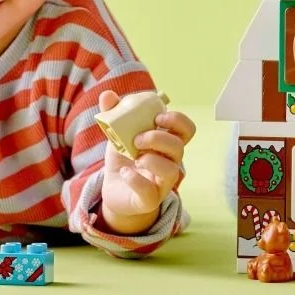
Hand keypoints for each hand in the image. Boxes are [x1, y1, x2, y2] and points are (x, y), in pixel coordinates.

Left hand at [97, 89, 195, 233]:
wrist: (115, 191)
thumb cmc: (124, 159)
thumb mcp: (118, 134)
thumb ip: (114, 114)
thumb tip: (107, 94)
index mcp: (167, 143)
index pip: (187, 130)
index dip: (178, 121)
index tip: (158, 117)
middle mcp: (170, 162)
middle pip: (179, 147)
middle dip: (158, 138)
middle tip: (137, 138)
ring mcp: (162, 183)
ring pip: (172, 170)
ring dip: (152, 159)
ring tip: (134, 157)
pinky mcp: (149, 200)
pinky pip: (150, 192)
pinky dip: (136, 180)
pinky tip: (125, 173)